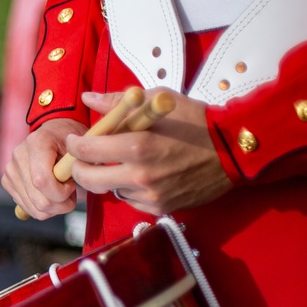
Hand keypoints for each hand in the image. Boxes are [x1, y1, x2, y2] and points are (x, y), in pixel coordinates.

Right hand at [1, 118, 86, 219]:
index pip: (42, 181)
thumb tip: (91, 186)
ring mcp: (10, 170)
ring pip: (34, 209)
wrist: (54, 133)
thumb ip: (84, 166)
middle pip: (38, 200)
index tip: (72, 185)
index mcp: (36, 143)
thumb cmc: (71, 142)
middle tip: (71, 193)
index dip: (62, 193)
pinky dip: (42, 208)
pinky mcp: (7, 182)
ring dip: (53, 207)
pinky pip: (27, 208)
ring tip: (60, 191)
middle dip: (61, 205)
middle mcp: (18, 156)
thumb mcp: (83, 150)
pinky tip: (49, 193)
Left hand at [66, 88, 231, 214]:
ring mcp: (150, 195)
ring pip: (110, 190)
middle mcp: (140, 175)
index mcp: (138, 145)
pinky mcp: (160, 207)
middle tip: (81, 158)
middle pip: (89, 180)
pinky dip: (128, 188)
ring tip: (119, 162)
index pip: (87, 150)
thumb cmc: (195, 120)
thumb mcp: (158, 100)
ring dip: (108, 177)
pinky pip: (131, 200)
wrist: (233, 149)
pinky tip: (141, 174)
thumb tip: (88, 98)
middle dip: (79, 168)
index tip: (73, 140)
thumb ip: (118, 102)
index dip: (74, 145)